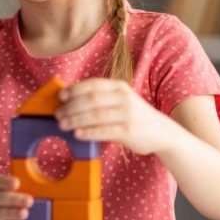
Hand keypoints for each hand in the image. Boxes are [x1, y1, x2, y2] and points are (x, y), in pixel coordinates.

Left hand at [56, 78, 170, 154]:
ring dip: (75, 120)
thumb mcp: (120, 100)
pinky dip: (88, 132)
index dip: (74, 90)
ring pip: (95, 115)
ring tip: (62, 124)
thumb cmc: (133, 116)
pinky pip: (104, 131)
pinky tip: (77, 134)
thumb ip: (100, 98)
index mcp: (119, 87)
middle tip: (57, 114)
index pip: (92, 85)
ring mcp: (127, 114)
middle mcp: (124, 98)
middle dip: (71, 107)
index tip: (60, 97)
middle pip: (91, 100)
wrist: (162, 132)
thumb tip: (67, 100)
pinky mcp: (128, 131)